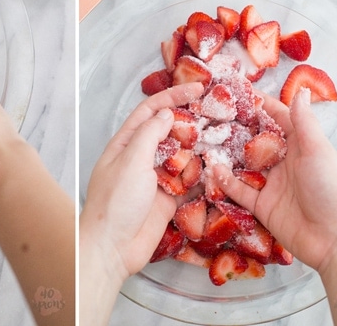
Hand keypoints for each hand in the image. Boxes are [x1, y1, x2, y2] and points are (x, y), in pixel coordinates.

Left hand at [80, 82, 203, 281]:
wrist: (113, 248)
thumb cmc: (115, 201)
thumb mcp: (132, 161)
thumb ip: (151, 135)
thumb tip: (167, 113)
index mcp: (126, 143)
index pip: (150, 111)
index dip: (173, 97)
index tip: (197, 89)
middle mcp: (141, 157)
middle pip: (169, 131)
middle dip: (190, 120)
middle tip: (217, 111)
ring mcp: (156, 178)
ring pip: (182, 156)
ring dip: (200, 147)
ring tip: (223, 136)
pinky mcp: (168, 199)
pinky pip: (189, 182)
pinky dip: (203, 174)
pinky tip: (219, 167)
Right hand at [215, 88, 336, 273]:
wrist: (335, 241)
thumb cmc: (332, 190)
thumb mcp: (317, 151)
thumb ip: (304, 123)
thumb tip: (301, 91)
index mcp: (301, 145)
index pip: (278, 118)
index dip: (260, 104)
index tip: (238, 90)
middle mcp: (285, 162)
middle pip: (256, 139)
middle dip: (236, 128)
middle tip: (212, 114)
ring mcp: (272, 184)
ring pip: (244, 164)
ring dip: (226, 154)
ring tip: (205, 140)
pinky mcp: (262, 205)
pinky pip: (239, 190)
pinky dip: (225, 181)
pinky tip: (212, 171)